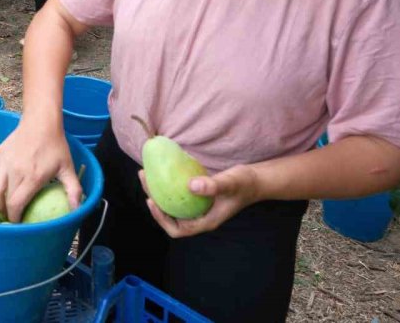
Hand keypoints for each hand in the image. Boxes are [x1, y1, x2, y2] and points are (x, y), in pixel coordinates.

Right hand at [0, 122, 82, 222]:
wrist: (41, 122)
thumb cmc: (55, 146)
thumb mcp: (68, 168)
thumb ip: (73, 190)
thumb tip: (77, 210)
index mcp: (33, 178)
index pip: (17, 205)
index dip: (16, 218)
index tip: (18, 224)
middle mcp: (16, 173)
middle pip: (6, 200)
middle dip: (7, 213)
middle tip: (12, 219)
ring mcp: (5, 164)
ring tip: (1, 210)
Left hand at [138, 164, 260, 237]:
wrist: (255, 180)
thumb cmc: (244, 184)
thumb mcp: (229, 183)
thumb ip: (212, 186)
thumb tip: (190, 186)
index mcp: (205, 222)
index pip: (178, 229)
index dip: (161, 219)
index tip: (151, 201)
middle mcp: (200, 217)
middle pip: (171, 215)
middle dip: (155, 199)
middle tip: (144, 178)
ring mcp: (199, 208)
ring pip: (173, 204)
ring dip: (159, 191)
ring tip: (148, 173)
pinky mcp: (199, 197)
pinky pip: (179, 195)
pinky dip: (169, 185)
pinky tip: (162, 171)